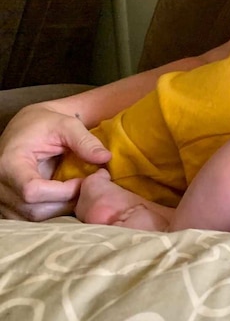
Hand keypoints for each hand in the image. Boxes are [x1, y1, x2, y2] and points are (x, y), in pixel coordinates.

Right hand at [0, 105, 110, 220]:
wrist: (28, 128)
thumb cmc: (45, 123)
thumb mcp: (67, 124)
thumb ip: (85, 141)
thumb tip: (105, 158)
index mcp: (9, 164)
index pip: (32, 191)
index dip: (62, 191)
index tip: (82, 181)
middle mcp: (1, 185)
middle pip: (35, 209)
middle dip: (67, 202)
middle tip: (88, 189)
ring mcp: (3, 198)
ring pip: (35, 218)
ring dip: (63, 209)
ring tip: (79, 192)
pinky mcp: (11, 206)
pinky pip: (32, 219)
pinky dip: (54, 212)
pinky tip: (67, 198)